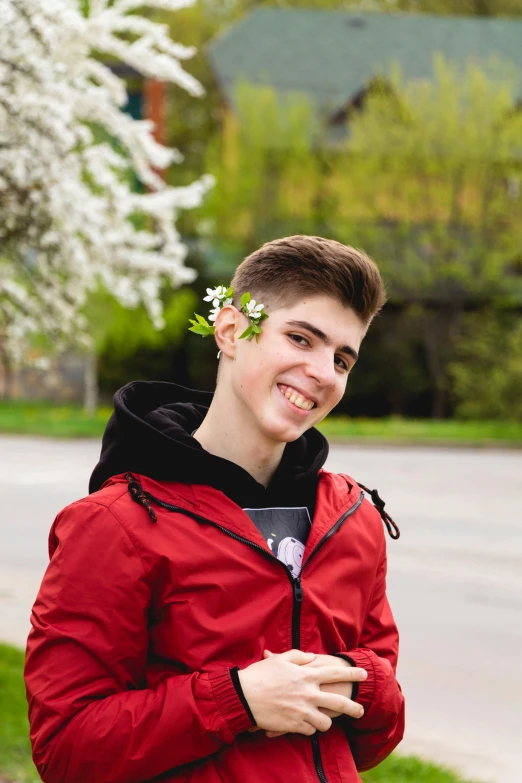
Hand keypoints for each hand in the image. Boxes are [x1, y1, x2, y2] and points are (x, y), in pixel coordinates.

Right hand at [238, 649, 365, 737]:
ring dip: (325, 722)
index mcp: (306, 675)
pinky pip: (309, 731)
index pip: (335, 673)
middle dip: (353, 708)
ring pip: (325, 723)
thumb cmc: (261, 675)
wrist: (244, 697)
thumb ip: (299, 657)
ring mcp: (302, 711)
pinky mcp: (294, 725)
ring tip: (324, 721)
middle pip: (338, 703)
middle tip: (361, 711)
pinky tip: (305, 725)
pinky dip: (308, 728)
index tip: (364, 675)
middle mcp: (308, 693)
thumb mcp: (280, 660)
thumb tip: (311, 657)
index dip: (351, 674)